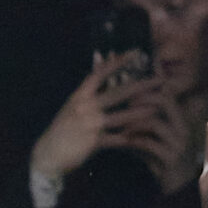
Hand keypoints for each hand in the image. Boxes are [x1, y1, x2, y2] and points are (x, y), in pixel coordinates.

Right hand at [30, 59, 150, 183]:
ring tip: (158, 107)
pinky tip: (143, 136)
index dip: (116, 62)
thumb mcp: (71, 107)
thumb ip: (87, 93)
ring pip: (121, 116)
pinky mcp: (93, 142)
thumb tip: (98, 75)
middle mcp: (84, 107)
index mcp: (78, 96)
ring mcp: (89, 124)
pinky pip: (116, 139)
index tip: (134, 52)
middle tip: (159, 80)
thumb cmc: (62, 130)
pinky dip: (129, 138)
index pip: (99, 74)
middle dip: (140, 86)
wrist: (48, 155)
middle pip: (117, 93)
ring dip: (140, 112)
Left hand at [95, 76, 204, 191]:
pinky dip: (135, 141)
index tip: (128, 94)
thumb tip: (116, 111)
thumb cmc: (160, 160)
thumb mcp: (150, 139)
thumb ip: (139, 125)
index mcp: (179, 120)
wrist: (176, 187)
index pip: (167, 94)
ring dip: (134, 123)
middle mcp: (181, 128)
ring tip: (120, 127)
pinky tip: (125, 142)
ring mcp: (178, 143)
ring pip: (156, 122)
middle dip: (141, 100)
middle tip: (123, 106)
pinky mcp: (171, 158)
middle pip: (164, 102)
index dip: (146, 90)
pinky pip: (151, 143)